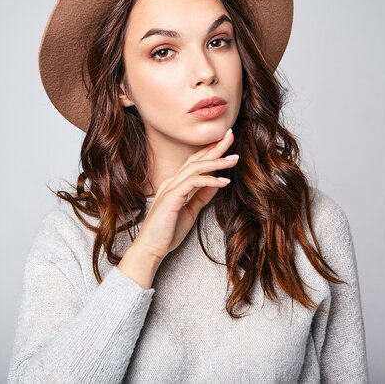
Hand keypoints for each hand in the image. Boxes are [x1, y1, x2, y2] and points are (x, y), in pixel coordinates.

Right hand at [134, 128, 237, 262]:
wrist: (150, 249)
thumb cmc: (167, 232)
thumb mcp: (190, 211)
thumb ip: (201, 196)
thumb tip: (217, 183)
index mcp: (174, 184)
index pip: (194, 162)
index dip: (210, 151)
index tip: (226, 143)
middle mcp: (171, 182)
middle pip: (195, 159)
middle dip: (215, 146)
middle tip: (231, 134)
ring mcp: (170, 189)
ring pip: (195, 167)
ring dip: (216, 162)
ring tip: (233, 159)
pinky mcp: (171, 198)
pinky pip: (192, 183)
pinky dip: (209, 180)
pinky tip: (223, 182)